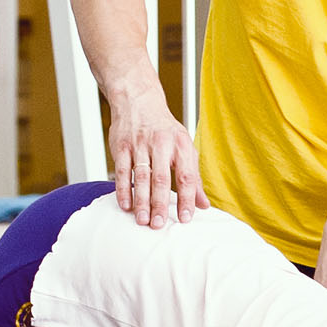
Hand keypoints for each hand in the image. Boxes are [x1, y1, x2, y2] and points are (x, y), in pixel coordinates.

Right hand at [106, 81, 208, 227]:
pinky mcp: (122, 146)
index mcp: (181, 145)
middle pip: (162, 179)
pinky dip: (124, 189)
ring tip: (143, 220)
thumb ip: (194, 178)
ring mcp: (140, 145)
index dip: (187, 199)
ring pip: (141, 176)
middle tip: (158, 225)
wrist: (139, 101)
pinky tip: (126, 205)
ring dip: (141, 201)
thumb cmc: (165, 130)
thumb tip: (204, 205)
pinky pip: (123, 171)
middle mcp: (162, 144)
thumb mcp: (184, 148)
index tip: (185, 219)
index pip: (187, 177)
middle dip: (160, 204)